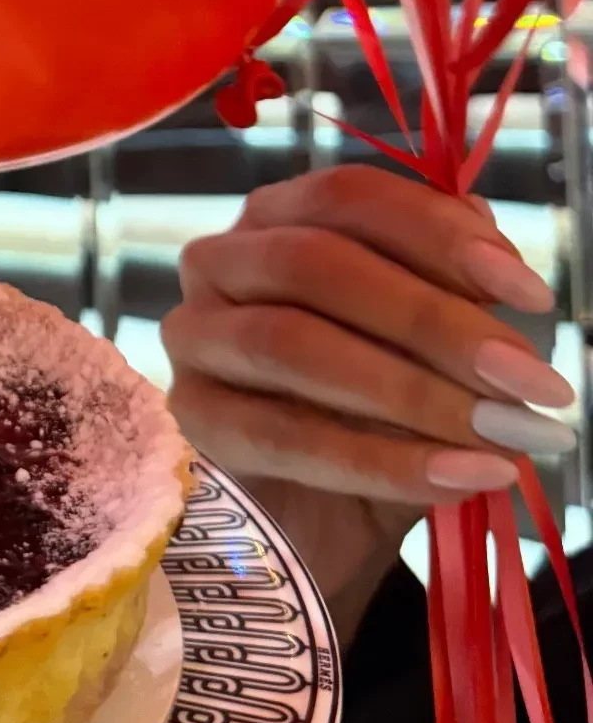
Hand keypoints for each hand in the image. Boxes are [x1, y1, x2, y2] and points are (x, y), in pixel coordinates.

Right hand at [163, 166, 574, 643]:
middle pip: (317, 264)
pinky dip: (381, 461)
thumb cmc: (371, 412)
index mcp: (278, 216)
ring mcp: (193, 339)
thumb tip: (489, 245)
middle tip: (531, 380)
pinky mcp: (190, 422)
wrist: (314, 525)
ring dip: (412, 391)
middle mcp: (220, 261)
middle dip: (434, 320)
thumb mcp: (423, 347)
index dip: (440, 234)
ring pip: (291, 343)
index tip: (530, 293)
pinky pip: (282, 435)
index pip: (350, 197)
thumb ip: (449, 286)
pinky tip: (461, 477)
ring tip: (505, 435)